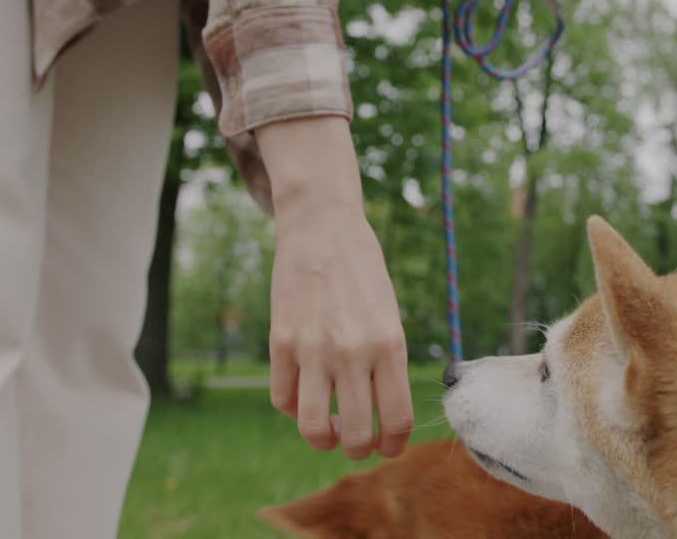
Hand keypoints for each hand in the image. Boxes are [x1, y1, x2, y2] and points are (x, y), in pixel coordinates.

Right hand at [255, 117, 413, 460]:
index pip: (396, 418)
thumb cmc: (363, 272)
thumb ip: (387, 363)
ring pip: (312, 427)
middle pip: (355, 434)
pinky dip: (292, 407)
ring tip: (327, 430)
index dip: (394, 445)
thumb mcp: (390, 315)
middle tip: (357, 441)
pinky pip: (282, 399)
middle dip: (358, 449)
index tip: (388, 446)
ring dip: (322, 439)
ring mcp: (313, 348)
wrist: (323, 228)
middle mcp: (353, 351)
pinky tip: (302, 393)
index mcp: (390, 344)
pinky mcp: (280, 341)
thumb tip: (381, 414)